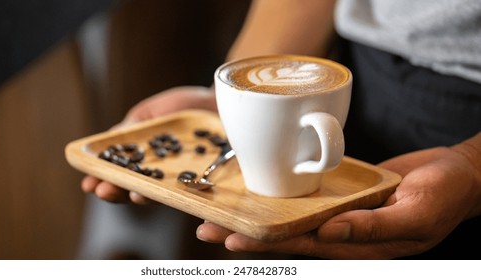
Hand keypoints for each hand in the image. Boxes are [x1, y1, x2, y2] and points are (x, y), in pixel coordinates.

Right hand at [81, 86, 216, 203]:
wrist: (219, 102)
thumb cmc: (184, 107)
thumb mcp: (152, 113)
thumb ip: (132, 127)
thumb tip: (108, 139)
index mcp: (144, 161)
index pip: (120, 176)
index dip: (103, 181)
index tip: (88, 183)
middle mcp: (161, 176)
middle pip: (134, 190)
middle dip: (117, 192)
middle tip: (103, 190)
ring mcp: (183, 181)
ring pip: (159, 196)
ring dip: (143, 197)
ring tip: (132, 193)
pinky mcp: (206, 183)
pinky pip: (191, 196)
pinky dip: (179, 198)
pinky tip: (167, 195)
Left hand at [196, 144, 480, 258]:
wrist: (457, 175)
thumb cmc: (444, 196)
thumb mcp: (416, 214)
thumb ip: (374, 228)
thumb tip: (329, 233)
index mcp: (358, 245)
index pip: (303, 246)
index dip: (267, 244)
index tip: (232, 239)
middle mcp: (343, 234)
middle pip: (286, 236)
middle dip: (248, 235)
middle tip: (207, 230)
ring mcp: (340, 216)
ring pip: (290, 220)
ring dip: (258, 218)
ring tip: (221, 217)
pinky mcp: (341, 197)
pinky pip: (306, 200)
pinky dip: (282, 200)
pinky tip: (261, 195)